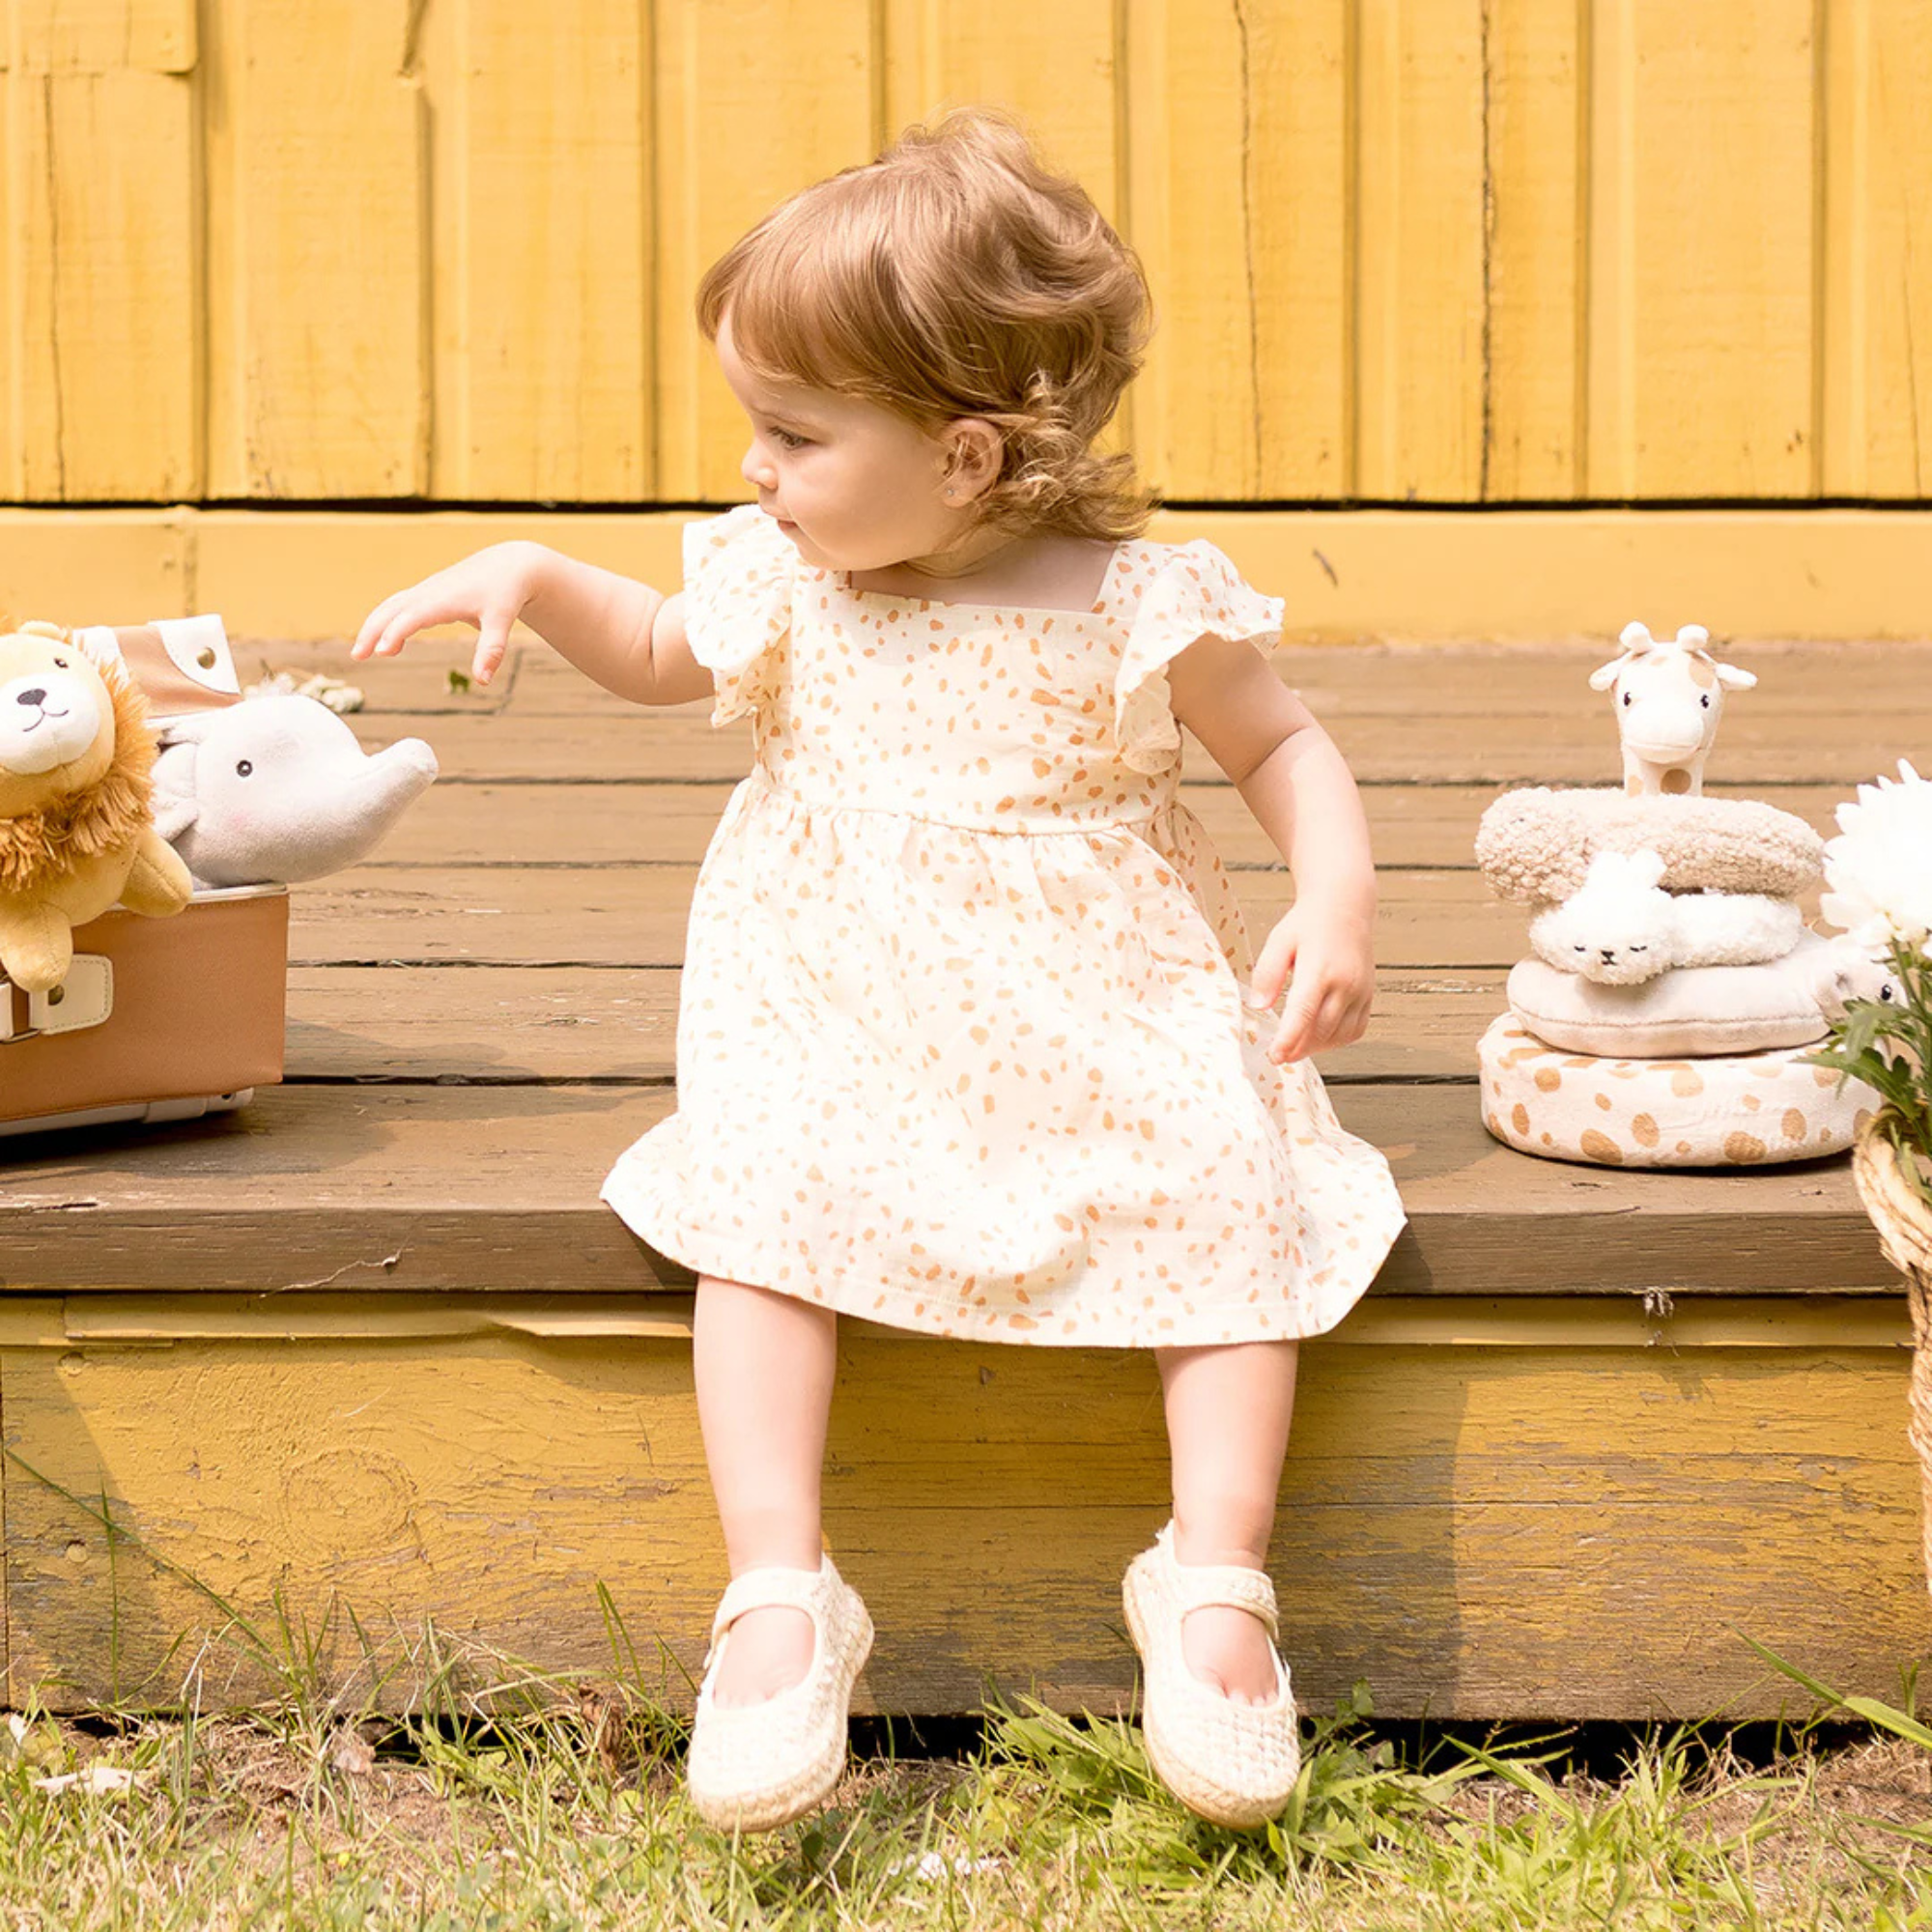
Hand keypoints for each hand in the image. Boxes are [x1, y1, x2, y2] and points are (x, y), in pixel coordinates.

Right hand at [349, 541, 546, 685]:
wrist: (508, 565)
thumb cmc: (504, 593)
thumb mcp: (502, 621)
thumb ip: (492, 650)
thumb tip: (483, 681)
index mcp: (444, 599)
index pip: (412, 616)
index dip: (396, 632)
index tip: (381, 651)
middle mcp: (429, 593)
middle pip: (391, 609)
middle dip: (372, 631)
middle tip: (357, 657)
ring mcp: (426, 591)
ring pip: (390, 607)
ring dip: (373, 627)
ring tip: (362, 654)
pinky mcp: (428, 594)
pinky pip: (399, 607)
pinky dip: (387, 622)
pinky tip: (389, 646)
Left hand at [1245, 902, 1374, 1063]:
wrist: (1345, 906)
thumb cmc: (1307, 924)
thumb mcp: (1279, 941)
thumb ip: (1267, 974)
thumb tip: (1259, 1006)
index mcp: (1319, 969)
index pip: (1303, 1014)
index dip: (1288, 1040)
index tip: (1274, 1056)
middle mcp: (1345, 983)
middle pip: (1320, 1030)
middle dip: (1298, 1049)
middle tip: (1279, 1056)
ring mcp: (1361, 991)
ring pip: (1339, 1035)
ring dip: (1316, 1047)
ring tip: (1296, 1048)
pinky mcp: (1369, 995)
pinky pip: (1355, 1030)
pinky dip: (1336, 1040)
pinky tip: (1318, 1037)